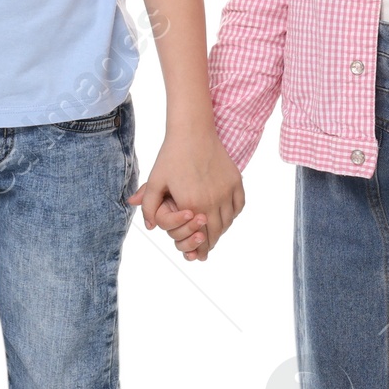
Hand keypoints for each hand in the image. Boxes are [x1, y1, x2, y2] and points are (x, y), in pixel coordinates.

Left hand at [129, 134, 244, 260]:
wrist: (192, 132)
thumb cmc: (171, 156)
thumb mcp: (155, 181)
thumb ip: (149, 206)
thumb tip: (149, 227)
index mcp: (192, 204)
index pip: (199, 237)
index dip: (199, 250)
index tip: (198, 256)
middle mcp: (212, 201)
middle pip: (216, 233)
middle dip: (210, 243)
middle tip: (206, 249)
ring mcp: (226, 191)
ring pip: (228, 221)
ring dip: (221, 230)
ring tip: (214, 233)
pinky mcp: (236, 181)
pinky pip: (238, 206)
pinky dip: (232, 214)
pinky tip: (225, 215)